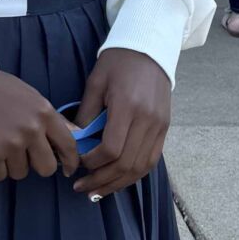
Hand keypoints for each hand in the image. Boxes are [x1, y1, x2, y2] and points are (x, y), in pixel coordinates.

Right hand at [0, 71, 80, 182]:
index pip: (68, 144)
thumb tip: (74, 133)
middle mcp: (31, 130)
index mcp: (44, 113)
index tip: (67, 170)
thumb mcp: (29, 96)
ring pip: (21, 173)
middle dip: (36, 165)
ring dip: (11, 165)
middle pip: (47, 168)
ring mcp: (11, 144)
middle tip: (23, 156)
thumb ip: (49, 118)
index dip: (70, 161)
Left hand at [71, 49, 170, 199]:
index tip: (78, 164)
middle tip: (82, 188)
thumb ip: (86, 115)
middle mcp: (147, 120)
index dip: (93, 163)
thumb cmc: (118, 62)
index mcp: (128, 106)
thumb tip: (74, 143)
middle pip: (126, 164)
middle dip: (102, 180)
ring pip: (140, 167)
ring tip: (98, 191)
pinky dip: (134, 174)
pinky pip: (151, 160)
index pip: (111, 149)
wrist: (149, 48)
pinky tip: (118, 180)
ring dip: (118, 183)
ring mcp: (159, 125)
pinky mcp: (165, 128)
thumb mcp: (96, 83)